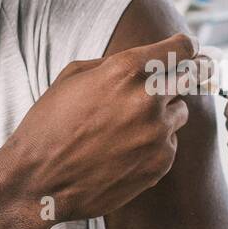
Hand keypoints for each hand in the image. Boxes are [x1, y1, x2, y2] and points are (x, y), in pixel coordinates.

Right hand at [4, 32, 198, 221]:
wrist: (39, 181)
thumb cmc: (50, 124)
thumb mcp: (73, 76)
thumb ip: (115, 63)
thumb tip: (147, 59)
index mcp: (126, 70)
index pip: (181, 48)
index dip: (185, 47)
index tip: (188, 50)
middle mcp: (148, 100)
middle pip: (188, 79)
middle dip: (176, 80)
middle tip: (160, 87)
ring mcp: (157, 134)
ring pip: (179, 113)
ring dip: (163, 114)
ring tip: (127, 126)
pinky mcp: (160, 164)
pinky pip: (170, 144)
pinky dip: (155, 144)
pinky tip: (124, 151)